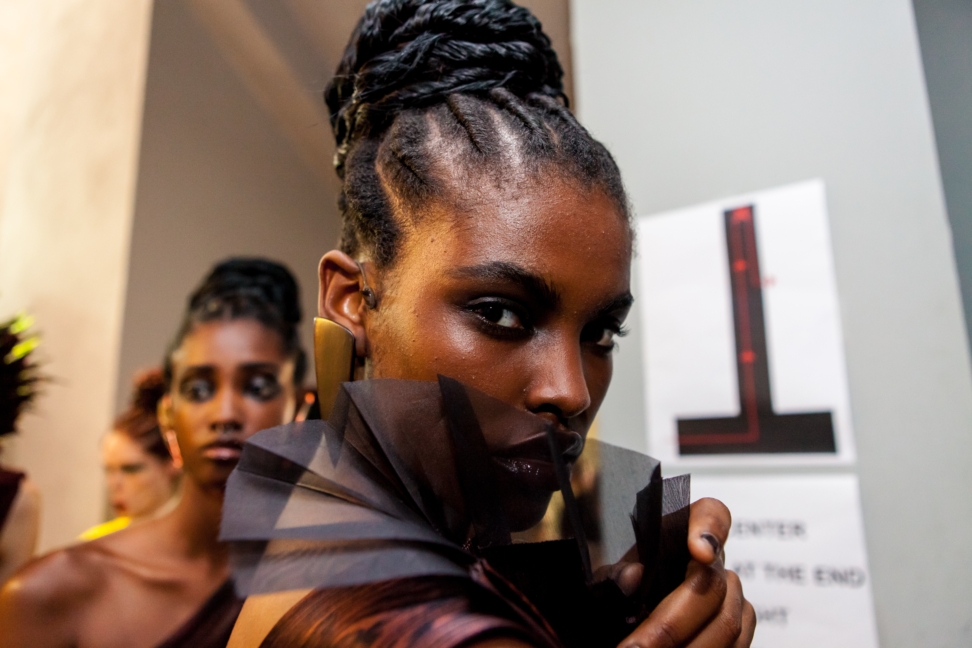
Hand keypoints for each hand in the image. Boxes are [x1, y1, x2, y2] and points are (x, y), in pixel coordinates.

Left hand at [596, 498, 755, 647]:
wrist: (633, 624)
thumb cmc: (622, 595)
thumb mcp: (608, 583)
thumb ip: (613, 577)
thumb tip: (632, 575)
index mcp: (680, 536)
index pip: (710, 513)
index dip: (711, 527)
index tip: (699, 550)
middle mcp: (714, 562)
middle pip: (710, 585)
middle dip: (671, 625)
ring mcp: (733, 595)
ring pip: (727, 624)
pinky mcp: (741, 627)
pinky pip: (738, 645)